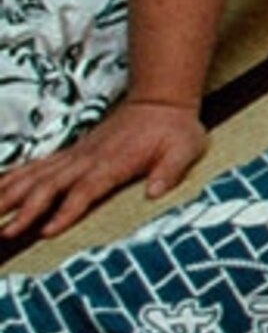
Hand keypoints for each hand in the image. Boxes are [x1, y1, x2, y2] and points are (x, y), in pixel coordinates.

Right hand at [0, 101, 208, 246]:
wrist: (159, 101)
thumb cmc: (174, 129)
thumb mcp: (185, 148)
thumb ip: (170, 171)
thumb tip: (155, 193)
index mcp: (113, 163)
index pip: (85, 190)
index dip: (66, 211)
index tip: (47, 231)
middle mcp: (87, 160)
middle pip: (50, 186)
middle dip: (26, 209)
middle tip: (6, 231)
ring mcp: (76, 156)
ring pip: (36, 176)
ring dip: (11, 194)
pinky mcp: (71, 154)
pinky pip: (37, 166)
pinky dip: (13, 176)